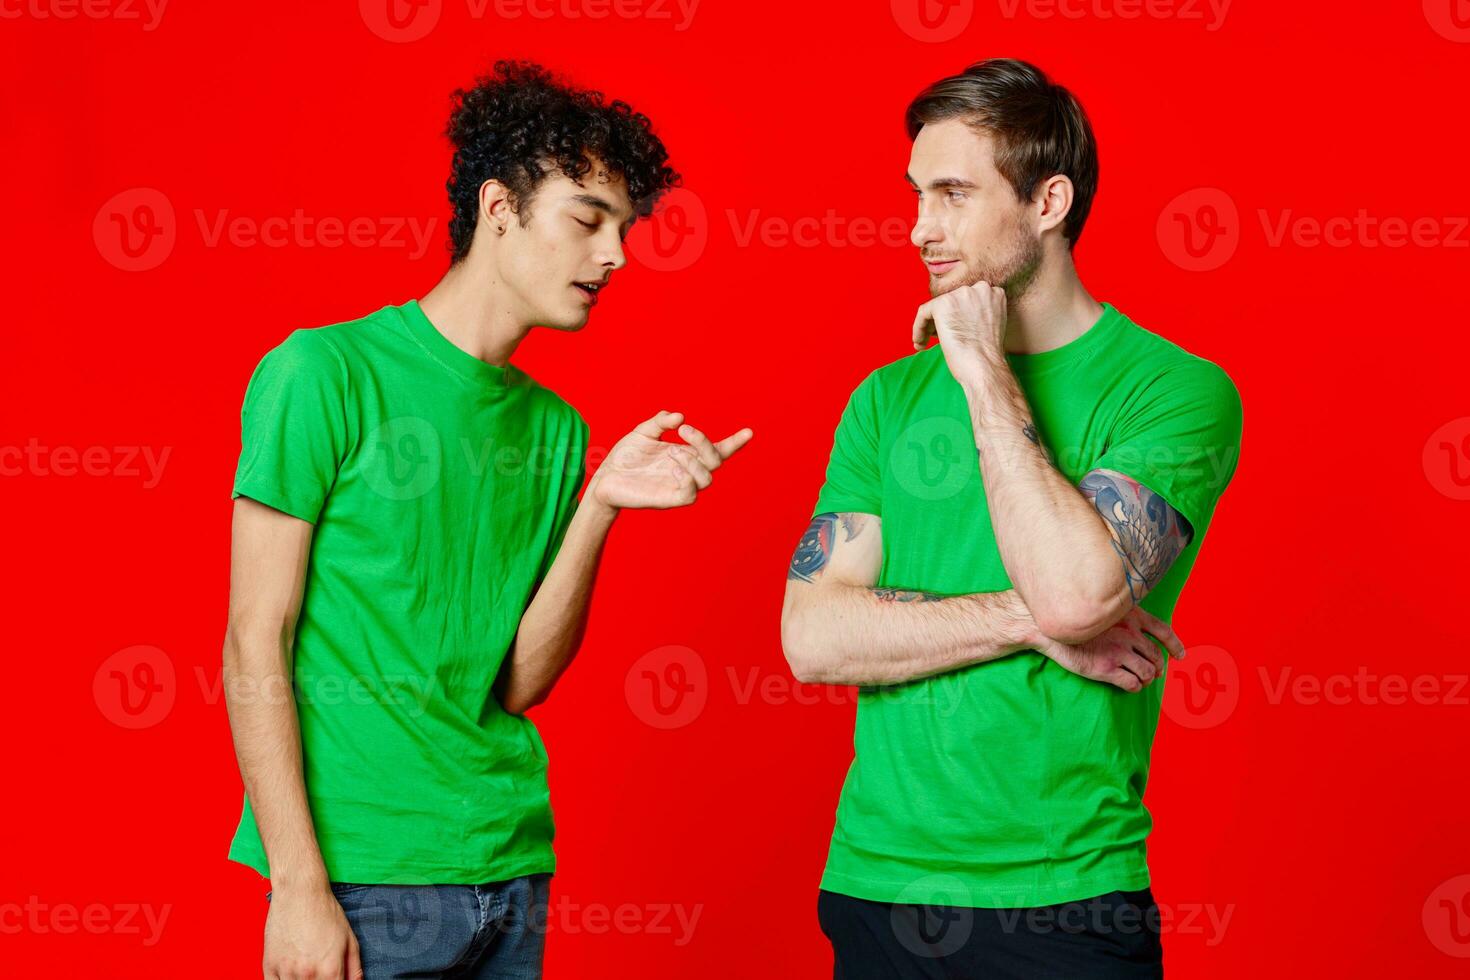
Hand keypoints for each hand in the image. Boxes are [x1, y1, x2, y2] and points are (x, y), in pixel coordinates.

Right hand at [262, 881, 361, 979]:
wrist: (300, 892)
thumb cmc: (325, 912)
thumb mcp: (350, 939)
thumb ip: (354, 967)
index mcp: (331, 969)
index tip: (333, 979)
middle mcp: (308, 974)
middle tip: (319, 972)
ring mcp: (287, 971)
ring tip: (306, 970)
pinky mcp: (269, 966)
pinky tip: (290, 975)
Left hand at [590, 410, 752, 510]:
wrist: (605, 478)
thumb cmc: (626, 457)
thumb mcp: (643, 431)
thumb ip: (661, 421)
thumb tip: (680, 416)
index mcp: (686, 453)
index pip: (717, 450)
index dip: (735, 443)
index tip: (749, 431)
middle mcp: (687, 470)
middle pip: (715, 460)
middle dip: (704, 442)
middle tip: (684, 429)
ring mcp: (680, 485)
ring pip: (706, 478)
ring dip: (693, 460)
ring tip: (670, 452)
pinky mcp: (669, 499)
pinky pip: (690, 494)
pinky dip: (686, 478)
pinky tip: (672, 468)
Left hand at [911, 281, 1007, 386]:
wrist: (985, 366)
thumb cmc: (987, 356)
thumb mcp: (989, 326)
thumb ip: (977, 314)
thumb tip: (953, 316)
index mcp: (994, 294)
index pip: (968, 300)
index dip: (957, 316)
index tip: (953, 331)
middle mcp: (980, 288)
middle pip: (952, 301)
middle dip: (943, 319)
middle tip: (935, 338)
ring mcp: (962, 294)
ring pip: (937, 307)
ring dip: (929, 325)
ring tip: (925, 343)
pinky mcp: (943, 303)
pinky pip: (923, 312)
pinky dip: (918, 327)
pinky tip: (919, 342)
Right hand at [1031, 605, 1186, 692]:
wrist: (1047, 627)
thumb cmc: (1071, 618)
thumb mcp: (1101, 608)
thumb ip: (1119, 615)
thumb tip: (1132, 627)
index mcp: (1130, 616)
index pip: (1163, 630)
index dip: (1175, 645)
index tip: (1181, 656)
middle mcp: (1128, 633)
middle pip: (1156, 656)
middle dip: (1158, 667)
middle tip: (1153, 673)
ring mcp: (1118, 652)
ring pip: (1147, 672)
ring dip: (1146, 679)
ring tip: (1140, 680)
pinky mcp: (1107, 669)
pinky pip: (1132, 684)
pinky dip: (1134, 687)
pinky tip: (1129, 686)